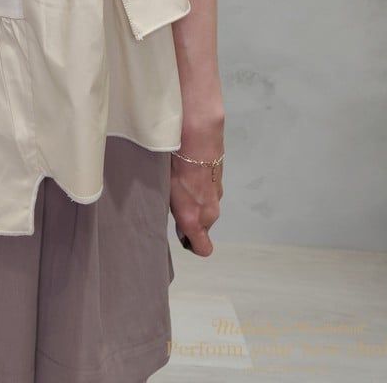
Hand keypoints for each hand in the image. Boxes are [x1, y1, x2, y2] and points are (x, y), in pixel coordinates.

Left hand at [169, 140, 223, 256]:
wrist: (197, 137)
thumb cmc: (176, 166)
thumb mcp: (166, 193)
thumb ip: (174, 211)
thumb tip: (177, 218)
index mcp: (193, 219)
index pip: (203, 248)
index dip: (193, 243)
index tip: (183, 234)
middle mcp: (209, 212)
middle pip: (203, 224)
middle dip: (191, 216)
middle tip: (174, 199)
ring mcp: (217, 195)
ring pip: (207, 205)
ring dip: (197, 198)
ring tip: (180, 179)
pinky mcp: (220, 180)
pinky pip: (210, 189)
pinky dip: (202, 184)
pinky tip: (190, 168)